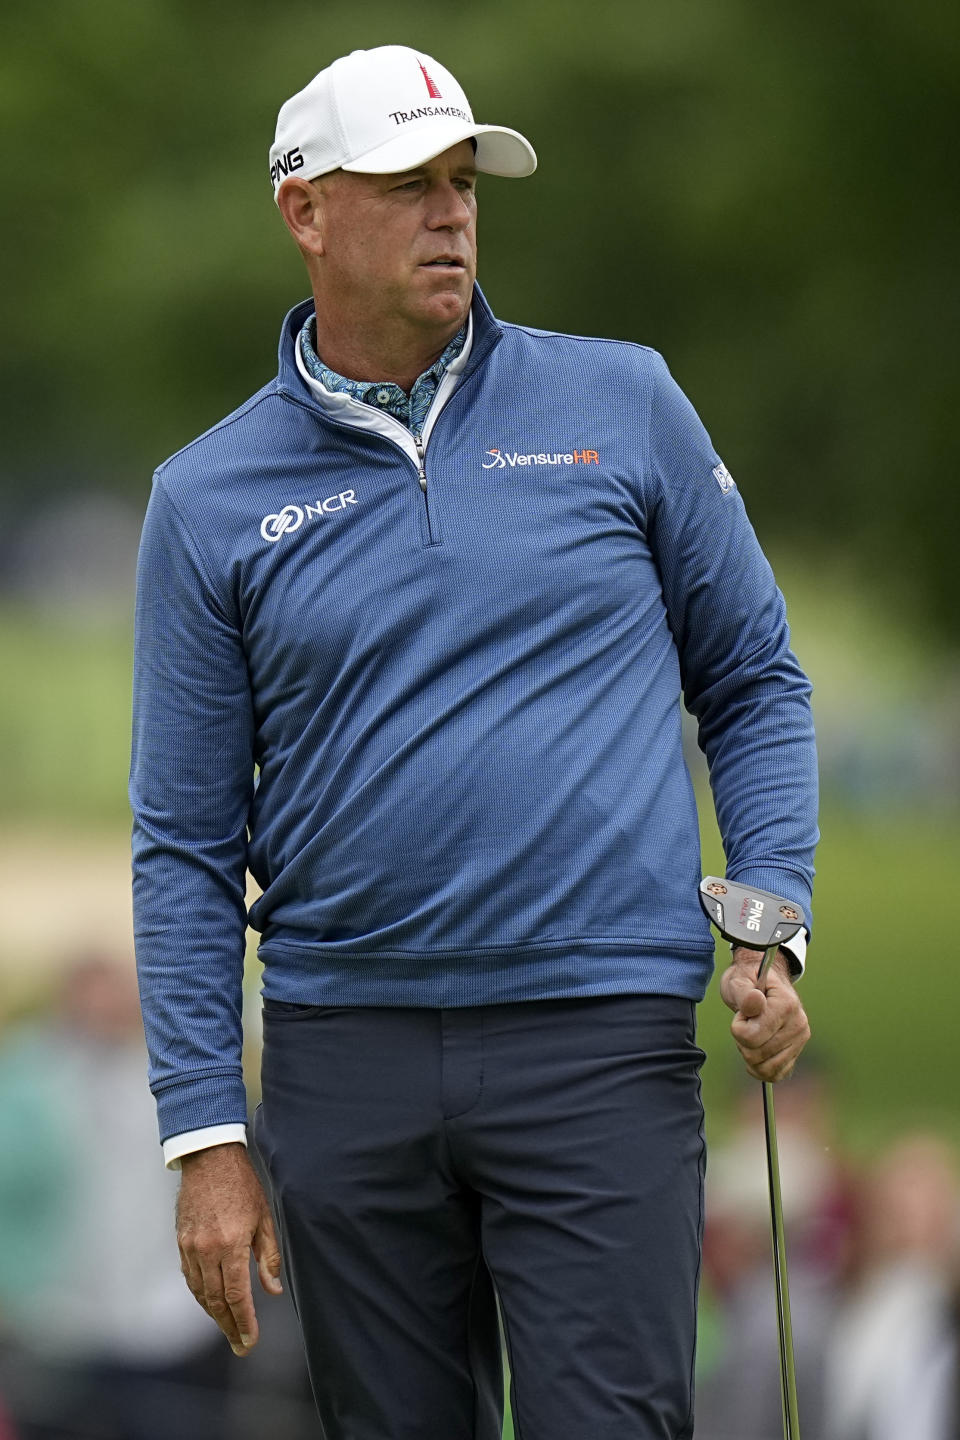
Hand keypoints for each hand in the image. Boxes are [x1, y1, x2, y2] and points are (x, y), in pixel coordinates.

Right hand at [176, 1142, 282, 1356]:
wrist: (209, 1158)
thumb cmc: (242, 1185)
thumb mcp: (264, 1217)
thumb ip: (268, 1256)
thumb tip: (273, 1289)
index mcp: (231, 1244)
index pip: (237, 1295)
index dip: (244, 1322)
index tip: (250, 1341)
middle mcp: (207, 1250)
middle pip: (216, 1301)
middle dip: (229, 1326)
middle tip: (240, 1345)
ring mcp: (190, 1247)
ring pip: (200, 1292)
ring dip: (214, 1314)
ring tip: (228, 1328)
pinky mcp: (181, 1241)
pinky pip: (190, 1277)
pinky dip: (200, 1294)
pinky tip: (211, 1302)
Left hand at [719, 947, 810, 1082]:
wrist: (764, 981)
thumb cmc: (748, 980)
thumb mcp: (738, 980)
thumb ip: (744, 993)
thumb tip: (756, 1003)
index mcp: (786, 1005)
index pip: (752, 1036)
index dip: (738, 1026)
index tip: (743, 1011)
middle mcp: (799, 1024)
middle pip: (756, 1055)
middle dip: (742, 1040)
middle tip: (747, 1021)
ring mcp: (800, 1041)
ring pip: (765, 1068)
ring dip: (750, 1054)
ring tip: (752, 1033)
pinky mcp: (796, 1053)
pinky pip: (776, 1075)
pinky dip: (760, 1069)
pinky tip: (755, 1052)